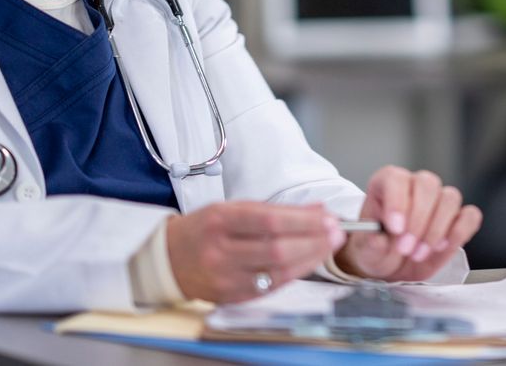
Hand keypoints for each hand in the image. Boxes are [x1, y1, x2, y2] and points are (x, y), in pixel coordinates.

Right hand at [166, 201, 343, 302]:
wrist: (168, 260)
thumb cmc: (205, 228)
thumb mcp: (233, 208)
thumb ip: (275, 210)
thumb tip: (318, 210)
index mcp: (220, 220)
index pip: (269, 220)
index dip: (303, 221)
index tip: (328, 217)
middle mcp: (220, 251)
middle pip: (277, 249)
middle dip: (313, 240)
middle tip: (337, 233)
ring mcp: (225, 278)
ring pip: (277, 272)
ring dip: (310, 258)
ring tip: (329, 245)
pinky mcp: (231, 297)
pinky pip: (270, 287)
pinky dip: (294, 273)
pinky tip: (308, 262)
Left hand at [334, 166, 481, 280]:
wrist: (391, 265)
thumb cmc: (376, 250)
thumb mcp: (366, 250)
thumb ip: (371, 244)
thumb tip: (378, 239)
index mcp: (386, 184)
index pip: (395, 178)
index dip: (397, 201)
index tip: (395, 228)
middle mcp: (414, 185)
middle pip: (428, 185)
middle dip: (419, 221)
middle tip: (406, 248)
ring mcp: (438, 200)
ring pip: (450, 198)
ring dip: (436, 230)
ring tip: (418, 254)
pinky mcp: (457, 218)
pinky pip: (470, 215)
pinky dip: (459, 232)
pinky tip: (441, 247)